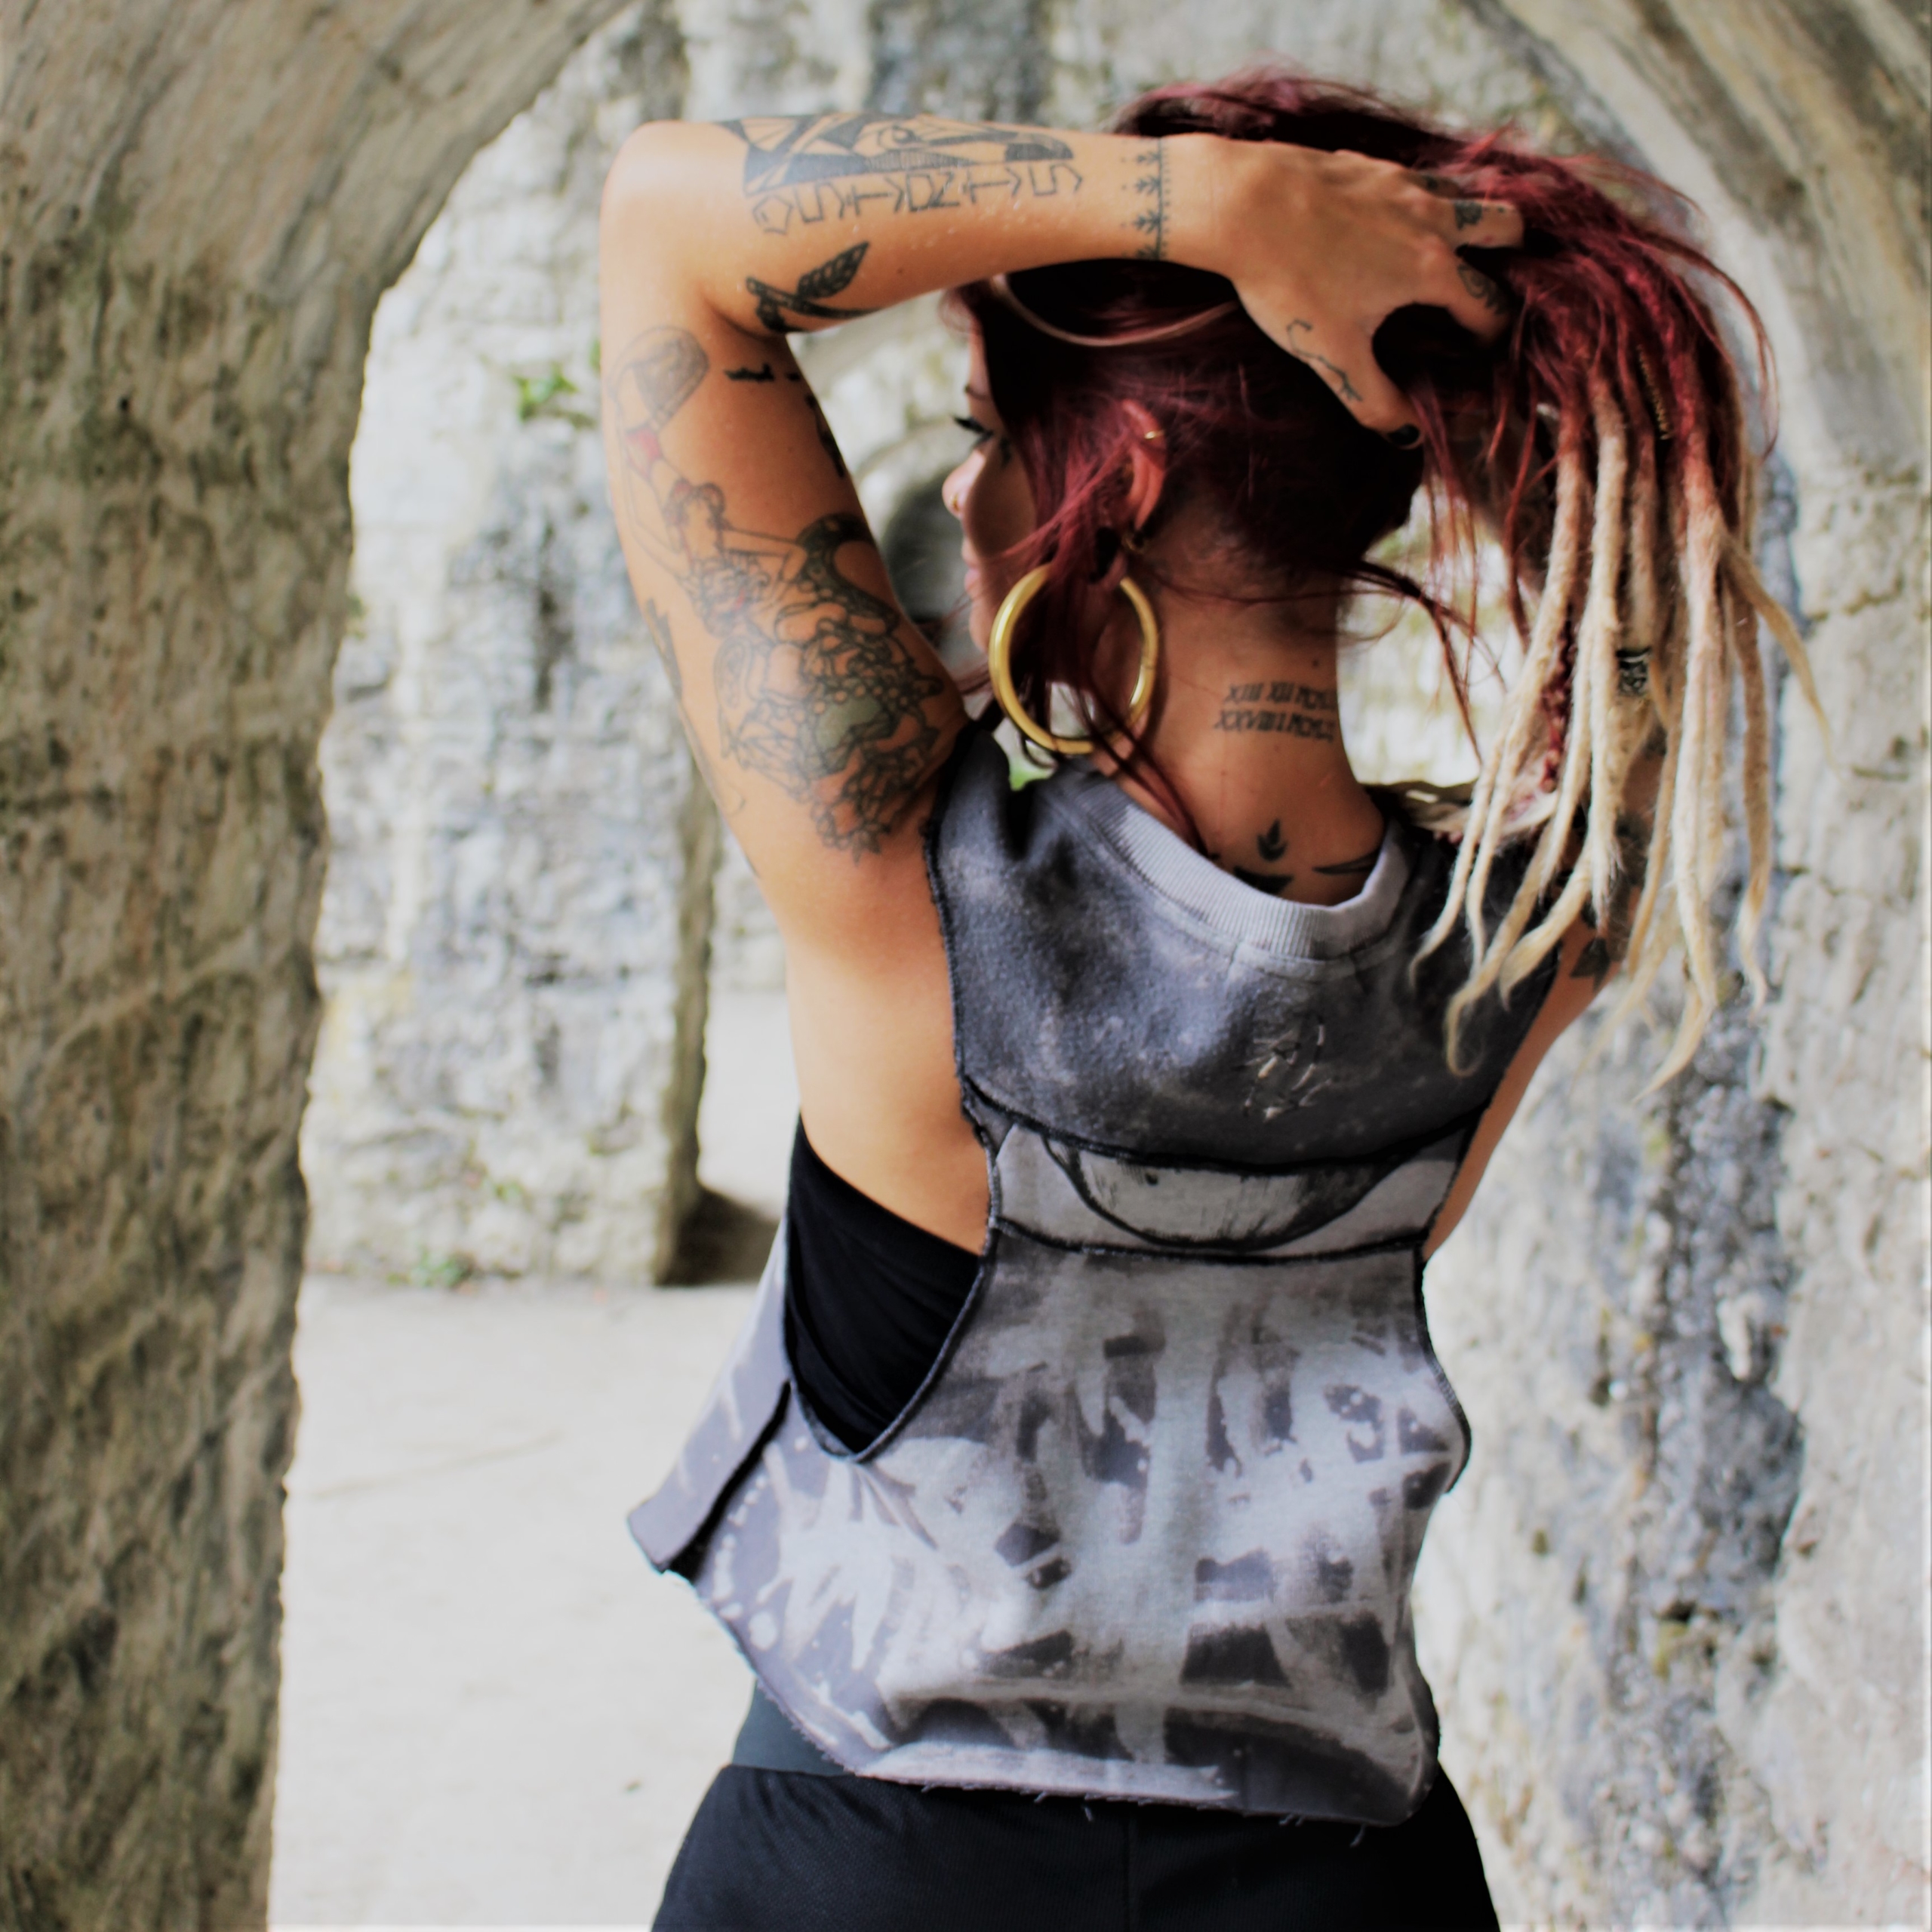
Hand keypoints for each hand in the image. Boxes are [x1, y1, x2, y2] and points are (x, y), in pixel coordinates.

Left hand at [1203, 140, 1523, 442]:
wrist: (1241, 203)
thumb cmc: (1288, 281)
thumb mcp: (1331, 354)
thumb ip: (1375, 399)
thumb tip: (1410, 436)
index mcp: (1431, 268)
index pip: (1490, 304)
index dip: (1492, 334)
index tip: (1480, 351)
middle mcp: (1430, 218)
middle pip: (1506, 225)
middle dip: (1511, 255)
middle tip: (1490, 283)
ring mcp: (1400, 183)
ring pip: (1465, 191)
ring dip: (1471, 218)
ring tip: (1450, 248)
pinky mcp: (1367, 163)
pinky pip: (1414, 177)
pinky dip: (1419, 198)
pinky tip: (1388, 220)